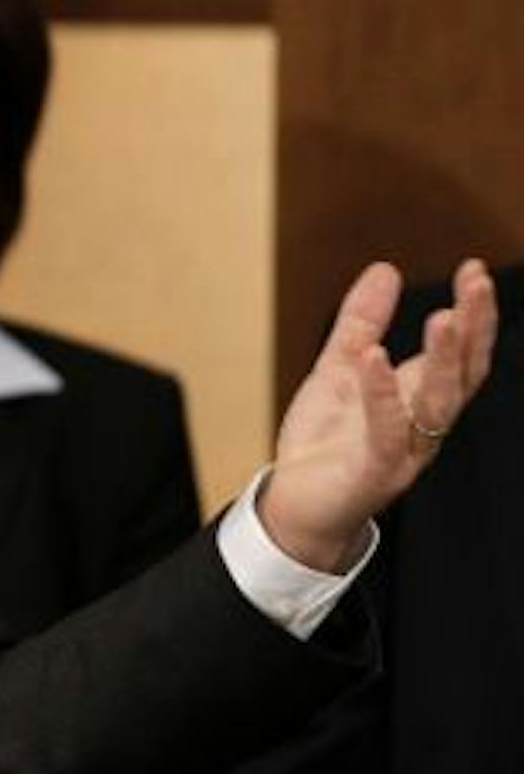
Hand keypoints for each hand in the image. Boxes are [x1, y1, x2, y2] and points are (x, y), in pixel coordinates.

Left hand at [263, 259, 496, 570]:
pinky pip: (386, 431)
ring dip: (442, 360)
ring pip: (436, 404)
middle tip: (477, 283)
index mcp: (420, 398)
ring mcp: (406, 450)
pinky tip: (375, 358)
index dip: (473, 314)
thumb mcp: (339, 369)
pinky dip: (382, 395)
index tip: (473, 269)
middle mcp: (424, 424)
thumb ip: (362, 324)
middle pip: (463, 374)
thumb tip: (386, 269)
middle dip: (474, 328)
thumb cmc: (325, 441)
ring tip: (444, 316)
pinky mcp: (376, 472)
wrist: (296, 504)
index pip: (461, 353)